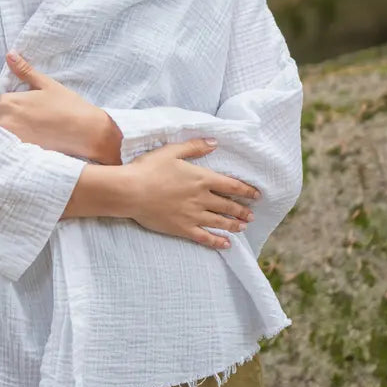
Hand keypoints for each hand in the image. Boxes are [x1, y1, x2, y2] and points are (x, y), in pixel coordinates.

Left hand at [0, 51, 115, 160]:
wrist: (86, 133)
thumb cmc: (68, 106)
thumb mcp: (46, 84)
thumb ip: (24, 71)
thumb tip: (10, 54)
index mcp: (10, 103)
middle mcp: (6, 121)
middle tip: (4, 112)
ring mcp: (13, 138)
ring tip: (12, 124)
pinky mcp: (21, 150)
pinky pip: (6, 145)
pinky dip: (8, 141)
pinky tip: (19, 137)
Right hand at [125, 137, 259, 249]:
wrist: (130, 191)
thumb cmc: (148, 168)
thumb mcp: (171, 151)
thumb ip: (195, 146)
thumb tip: (214, 142)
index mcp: (201, 178)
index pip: (232, 185)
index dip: (246, 191)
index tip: (256, 195)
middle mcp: (201, 198)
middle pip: (228, 206)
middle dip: (242, 211)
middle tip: (251, 215)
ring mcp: (193, 215)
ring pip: (220, 222)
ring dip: (234, 225)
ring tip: (243, 227)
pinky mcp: (182, 228)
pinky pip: (205, 237)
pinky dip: (217, 241)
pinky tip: (226, 244)